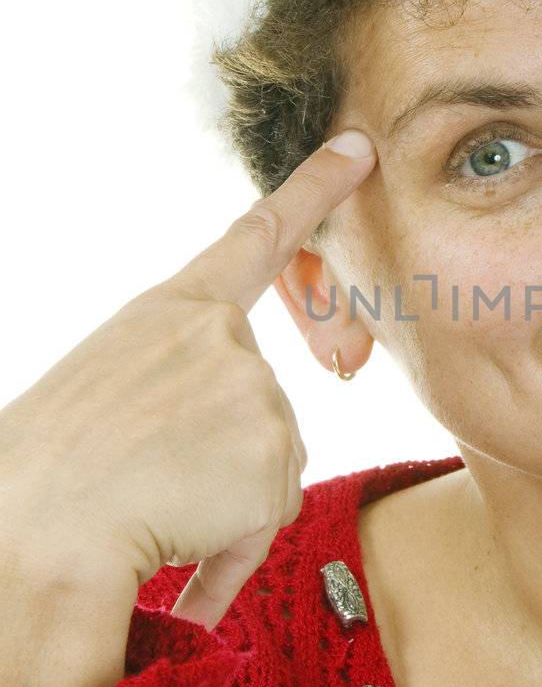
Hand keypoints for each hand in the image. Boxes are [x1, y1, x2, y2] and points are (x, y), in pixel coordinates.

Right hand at [0, 131, 376, 632]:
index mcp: (170, 312)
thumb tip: (249, 450)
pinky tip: (179, 528)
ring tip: (153, 500)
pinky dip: (234, 538)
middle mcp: (222, 336)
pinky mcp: (275, 444)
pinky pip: (273, 510)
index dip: (314, 188)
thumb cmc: (53, 470)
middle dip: (224, 456)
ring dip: (225, 502)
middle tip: (146, 472)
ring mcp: (254, 386)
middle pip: (263, 409)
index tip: (359, 148)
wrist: (36, 528)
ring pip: (271, 465)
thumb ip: (185, 388)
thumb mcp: (114, 388)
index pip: (256, 238)